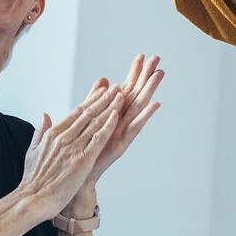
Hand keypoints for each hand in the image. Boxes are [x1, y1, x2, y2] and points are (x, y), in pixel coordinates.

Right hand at [14, 83, 123, 220]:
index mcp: (53, 134)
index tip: (101, 91)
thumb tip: (45, 115)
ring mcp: (74, 147)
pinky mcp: (82, 160)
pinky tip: (116, 115)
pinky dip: (107, 125)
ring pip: (95, 122)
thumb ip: (41, 131)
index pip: (76, 112)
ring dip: (109, 107)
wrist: (32, 199)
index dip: (91, 100)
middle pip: (88, 113)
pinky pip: (98, 139)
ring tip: (120, 95)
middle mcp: (64, 137)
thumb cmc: (33, 180)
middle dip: (103, 99)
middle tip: (116, 87)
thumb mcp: (33, 150)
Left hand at [81, 55, 163, 193]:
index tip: (141, 56)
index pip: (125, 89)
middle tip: (157, 58)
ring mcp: (123, 132)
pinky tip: (156, 104)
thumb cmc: (82, 151)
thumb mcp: (87, 118)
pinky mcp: (122, 144)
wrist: (76, 178)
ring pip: (139, 107)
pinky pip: (135, 127)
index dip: (133, 73)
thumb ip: (95, 99)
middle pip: (136, 94)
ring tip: (159, 74)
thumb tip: (103, 80)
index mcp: (112, 114)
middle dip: (146, 76)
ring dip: (150, 90)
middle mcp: (121, 121)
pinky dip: (146, 115)